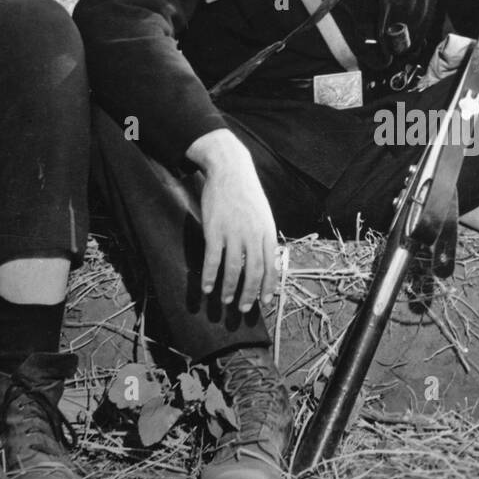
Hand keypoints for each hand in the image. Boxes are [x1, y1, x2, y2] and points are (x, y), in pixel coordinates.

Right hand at [185, 129, 277, 310]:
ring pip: (233, 269)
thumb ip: (265, 236)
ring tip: (225, 301)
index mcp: (267, 231)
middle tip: (244, 309)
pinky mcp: (214, 229)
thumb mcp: (264, 214)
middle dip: (249, 293)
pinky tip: (206, 287)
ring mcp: (233, 232)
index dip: (268, 287)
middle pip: (254, 271)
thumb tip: (266, 261)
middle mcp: (253, 234)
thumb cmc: (247, 193)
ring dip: (229, 289)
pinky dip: (209, 276)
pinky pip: (212, 259)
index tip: (264, 302)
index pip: (271, 266)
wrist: (229, 169)